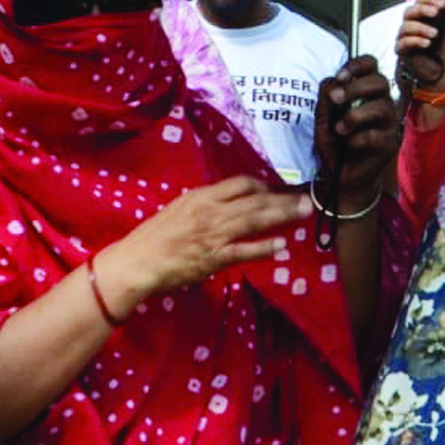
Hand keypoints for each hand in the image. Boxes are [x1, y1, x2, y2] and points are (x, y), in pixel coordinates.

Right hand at [106, 177, 311, 298]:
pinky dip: (265, 247)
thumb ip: (204, 204)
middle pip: (255, 200)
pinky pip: (245, 250)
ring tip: (304, 213)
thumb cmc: (154, 236)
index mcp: (202, 196)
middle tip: (307, 200)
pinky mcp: (215, 257)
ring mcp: (214, 234)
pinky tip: (282, 245)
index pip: (241, 183)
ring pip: (255, 220)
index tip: (274, 192)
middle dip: (283, 200)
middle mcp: (211, 211)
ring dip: (283, 216)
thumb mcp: (179, 209)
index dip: (263, 187)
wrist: (137, 261)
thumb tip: (228, 202)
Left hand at [313, 56, 398, 208]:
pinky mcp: (389, 144)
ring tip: (339, 129)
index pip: (372, 65)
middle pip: (381, 82)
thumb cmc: (335, 145)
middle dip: (356, 87)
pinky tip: (348, 145)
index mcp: (366, 93)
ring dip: (355, 115)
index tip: (341, 76)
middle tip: (336, 98)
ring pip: (382, 107)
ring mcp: (388, 124)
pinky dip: (358, 139)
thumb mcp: (323, 120)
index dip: (358, 65)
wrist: (341, 179)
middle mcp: (381, 104)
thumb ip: (326, 99)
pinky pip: (377, 135)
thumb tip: (332, 81)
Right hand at [394, 0, 444, 89]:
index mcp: (424, 17)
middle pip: (409, 11)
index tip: (443, 4)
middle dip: (423, 10)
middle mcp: (412, 25)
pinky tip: (427, 43)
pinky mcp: (402, 51)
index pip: (420, 1)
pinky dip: (415, 41)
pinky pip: (403, 42)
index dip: (430, 0)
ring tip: (434, 34)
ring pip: (405, 26)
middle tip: (436, 13)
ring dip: (421, 28)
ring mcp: (405, 38)